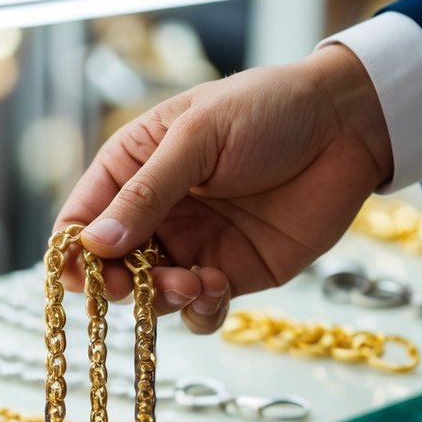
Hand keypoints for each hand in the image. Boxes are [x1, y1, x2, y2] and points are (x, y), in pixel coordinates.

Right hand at [53, 44, 392, 333]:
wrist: (348, 125)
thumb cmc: (266, 110)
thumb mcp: (197, 138)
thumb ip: (146, 192)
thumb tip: (96, 243)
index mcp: (131, 170)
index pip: (79, 220)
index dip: (73, 252)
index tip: (83, 274)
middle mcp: (153, 214)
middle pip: (108, 268)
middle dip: (118, 284)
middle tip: (139, 284)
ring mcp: (190, 247)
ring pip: (149, 296)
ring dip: (159, 300)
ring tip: (190, 283)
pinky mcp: (229, 274)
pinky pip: (198, 311)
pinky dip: (199, 312)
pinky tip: (217, 287)